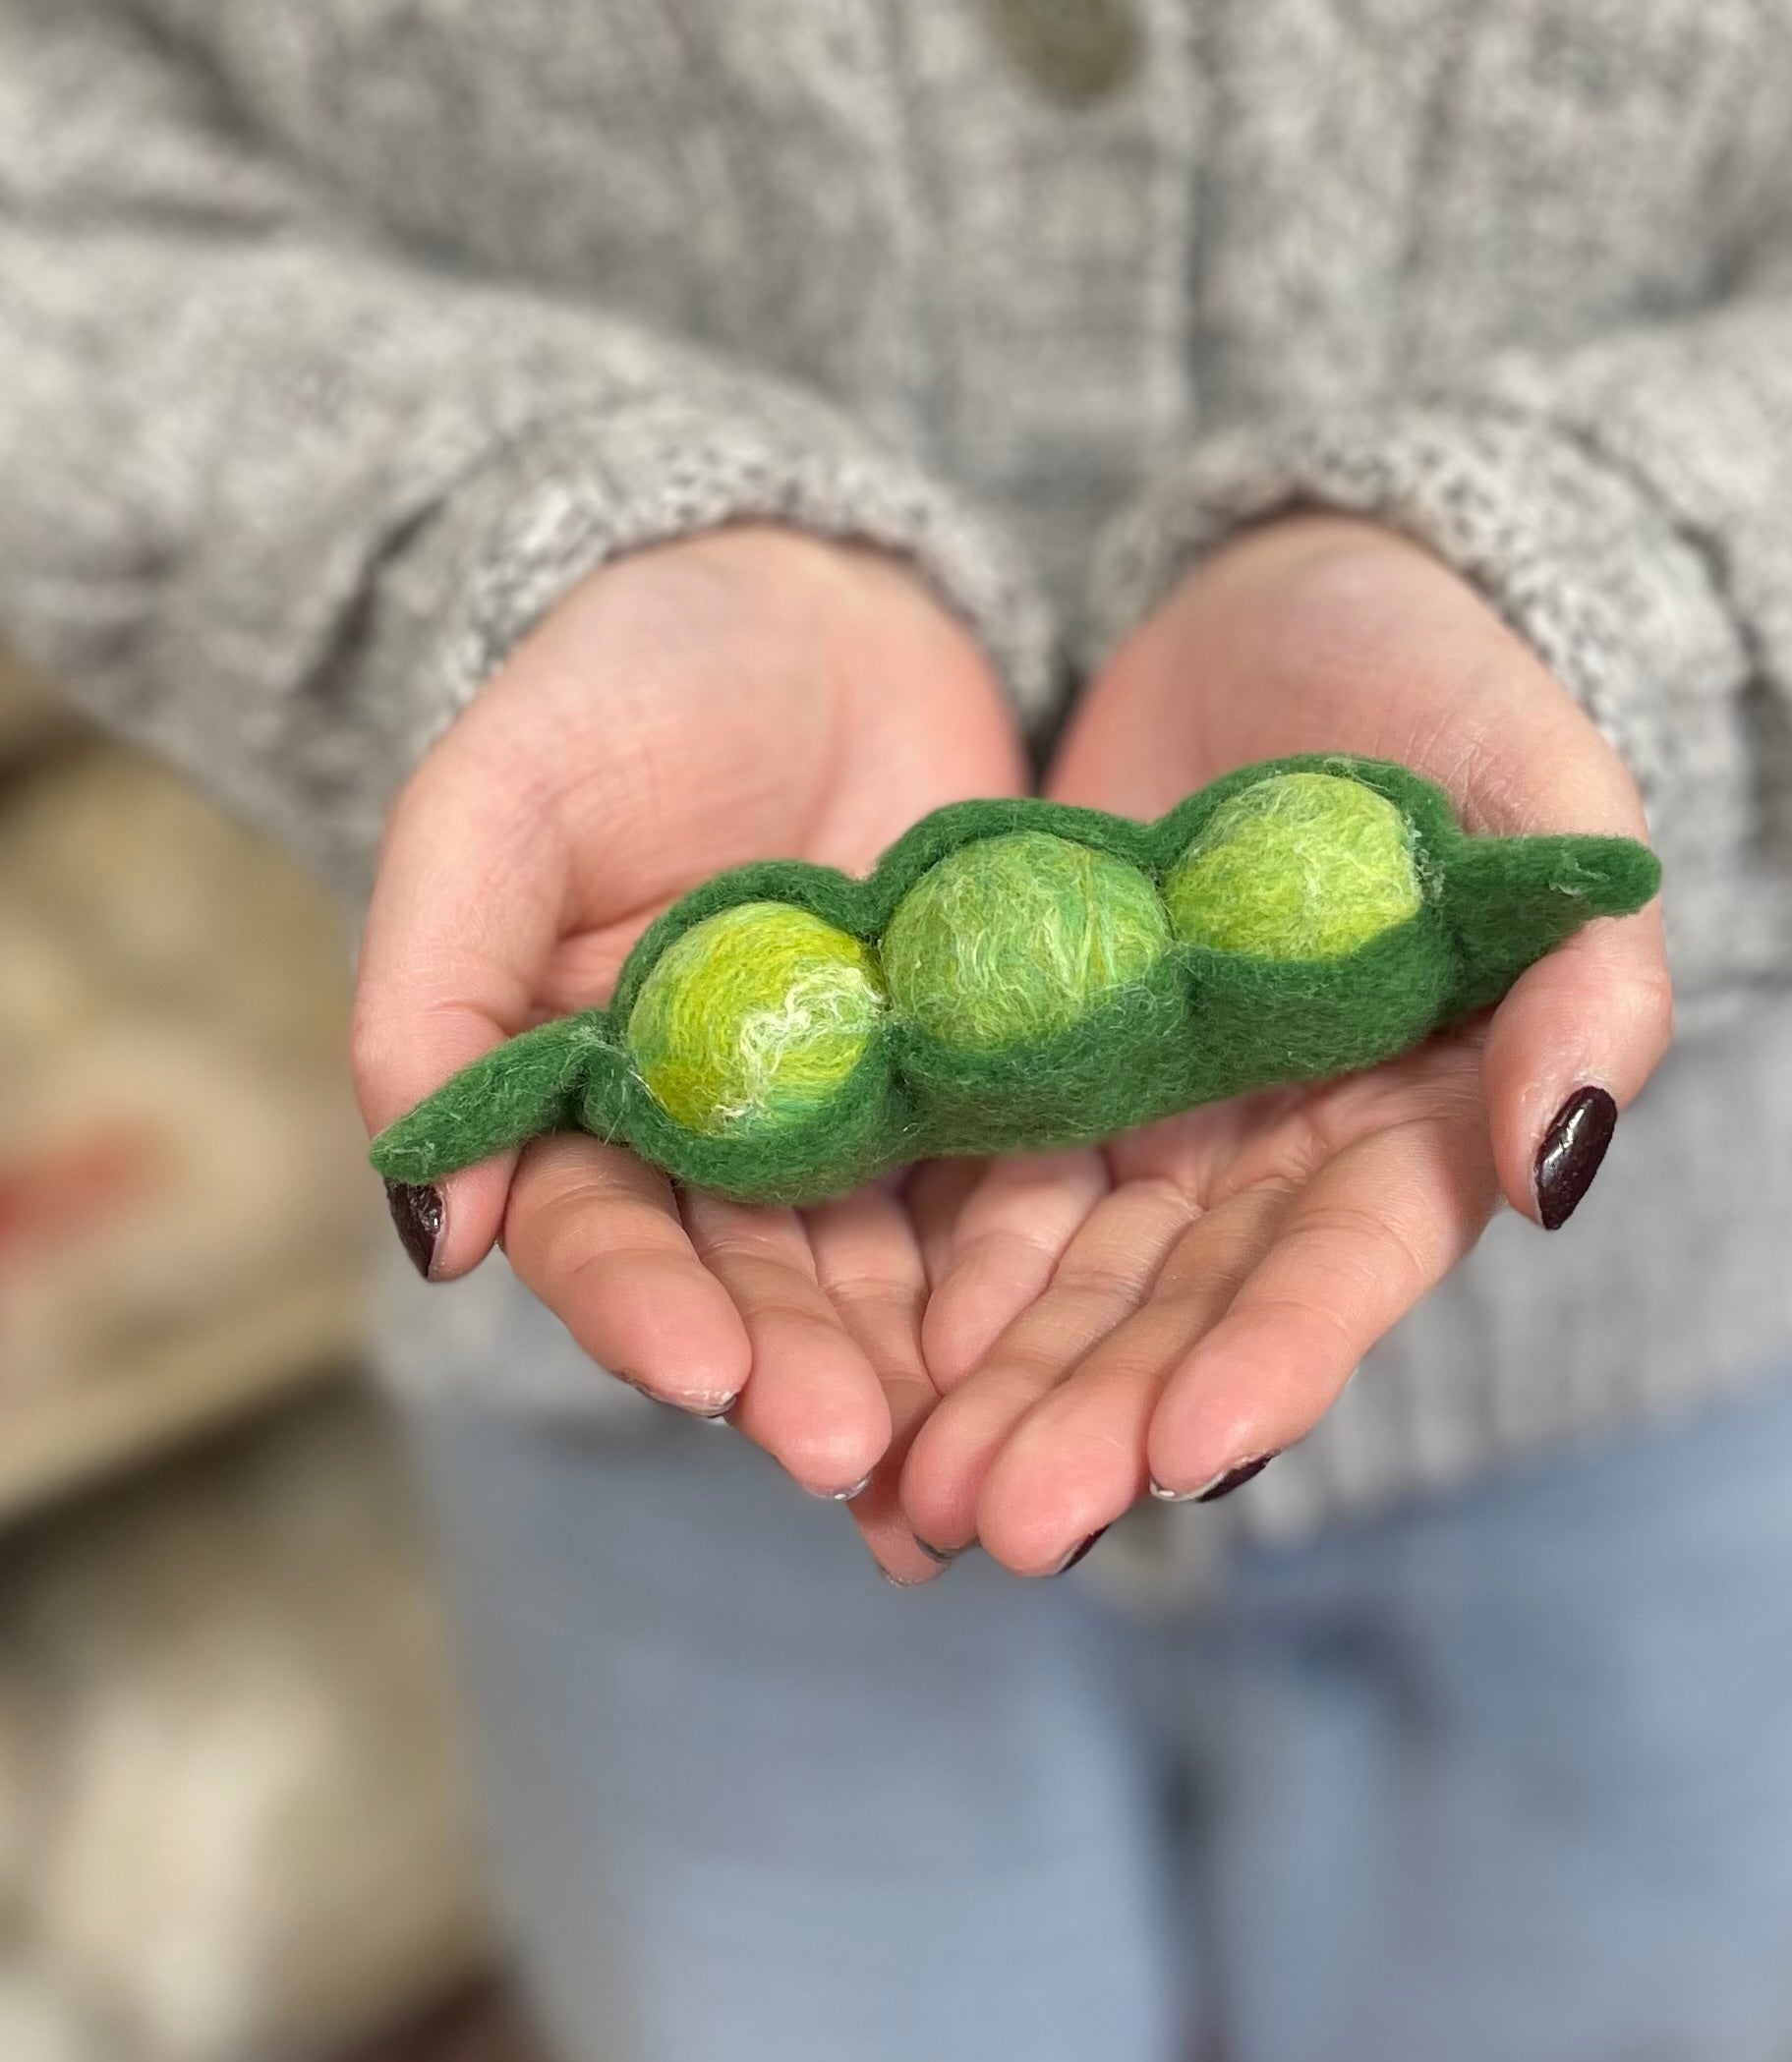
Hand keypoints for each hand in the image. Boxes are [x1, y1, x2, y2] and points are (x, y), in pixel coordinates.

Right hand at [352, 528, 1023, 1575]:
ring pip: (893, 1272)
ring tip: (974, 1463)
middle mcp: (725, 1140)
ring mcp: (865, 1120)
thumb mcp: (502, 801)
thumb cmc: (627, 682)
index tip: (704, 1373)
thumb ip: (440, 989)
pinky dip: (1042, 1280)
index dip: (644, 1305)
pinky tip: (1086, 1358)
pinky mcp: (988, 1081)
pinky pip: (1017, 1191)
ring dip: (926, 1370)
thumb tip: (434, 1227)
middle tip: (856, 1456)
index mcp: (582, 1097)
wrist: (814, 598)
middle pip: (757, 1280)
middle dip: (801, 1371)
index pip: (599, 1229)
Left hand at [899, 513, 1670, 1574]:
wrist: (1282, 604)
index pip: (1343, 1261)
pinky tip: (842, 1354)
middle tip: (995, 1522)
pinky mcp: (1028, 1067)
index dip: (1275, 1356)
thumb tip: (1555, 1162)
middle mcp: (1269, 1157)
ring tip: (903, 1493)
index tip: (1188, 1450)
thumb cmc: (1448, 691)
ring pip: (1059, 1284)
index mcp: (1412, 1122)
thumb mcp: (1545, 808)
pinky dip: (910, 1275)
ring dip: (989, 1390)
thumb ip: (1585, 983)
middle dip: (1095, 1419)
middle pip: (1181, 1311)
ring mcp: (1144, 1122)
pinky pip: (962, 1186)